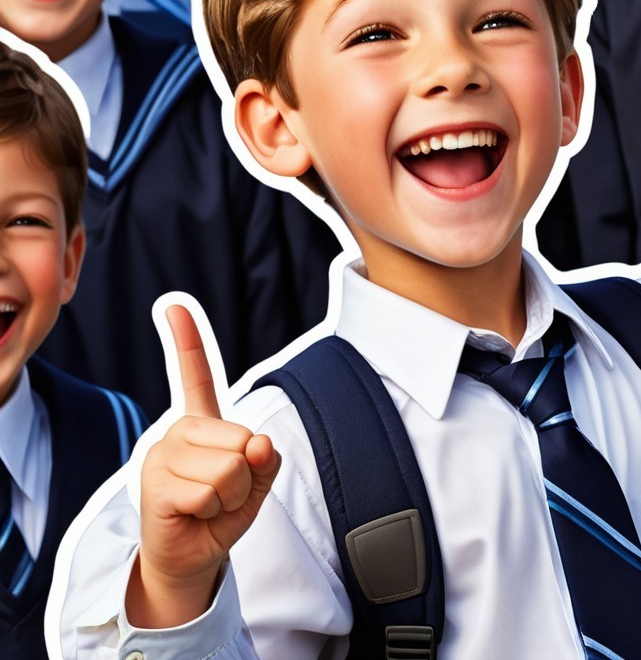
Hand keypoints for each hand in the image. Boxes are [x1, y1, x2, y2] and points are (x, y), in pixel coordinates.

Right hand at [125, 304, 280, 628]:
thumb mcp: (257, 483)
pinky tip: (195, 515)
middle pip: (245, 442)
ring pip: (232, 469)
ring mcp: (162, 456)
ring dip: (232, 497)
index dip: (186, 338)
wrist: (191, 558)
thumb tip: (260, 443)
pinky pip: (211, 492)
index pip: (195, 374)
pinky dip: (215, 511)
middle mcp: (177, 432)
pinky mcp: (155, 484)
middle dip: (247, 477)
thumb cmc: (221, 515)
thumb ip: (266, 460)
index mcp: (202, 425)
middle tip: (223, 495)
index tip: (173, 304)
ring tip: (210, 506)